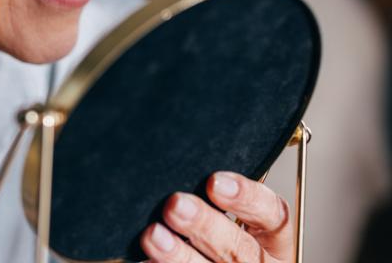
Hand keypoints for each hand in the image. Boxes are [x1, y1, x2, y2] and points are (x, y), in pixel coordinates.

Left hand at [141, 171, 293, 262]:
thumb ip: (219, 196)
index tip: (215, 181)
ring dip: (180, 254)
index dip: (247, 198)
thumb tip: (182, 168)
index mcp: (276, 239)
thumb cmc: (224, 235)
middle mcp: (263, 262)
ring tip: (153, 235)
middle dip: (206, 225)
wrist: (216, 257)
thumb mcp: (238, 216)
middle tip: (175, 204)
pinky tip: (147, 260)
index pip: (274, 215)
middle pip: (240, 247)